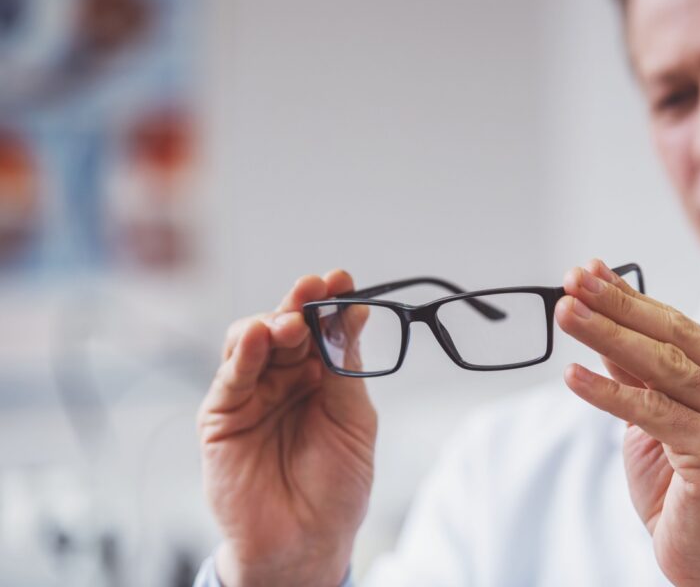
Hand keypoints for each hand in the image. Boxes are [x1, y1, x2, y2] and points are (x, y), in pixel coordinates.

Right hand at [197, 270, 376, 586]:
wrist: (306, 542)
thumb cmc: (336, 486)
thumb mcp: (354, 421)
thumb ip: (346, 368)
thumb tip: (355, 313)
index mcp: (322, 376)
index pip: (324, 327)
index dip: (331, 301)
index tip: (342, 279)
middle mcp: (285, 378)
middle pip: (287, 325)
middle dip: (301, 303)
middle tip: (315, 286)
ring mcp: (252, 394)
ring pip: (252, 341)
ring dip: (272, 322)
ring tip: (292, 319)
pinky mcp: (222, 416)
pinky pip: (230, 376)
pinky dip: (242, 353)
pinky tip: (257, 335)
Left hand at [556, 260, 699, 586]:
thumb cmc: (683, 486)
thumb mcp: (654, 415)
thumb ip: (635, 368)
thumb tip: (600, 310)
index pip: (676, 324)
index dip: (628, 297)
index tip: (588, 273)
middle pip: (671, 336)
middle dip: (616, 306)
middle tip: (572, 283)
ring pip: (663, 367)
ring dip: (607, 336)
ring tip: (567, 315)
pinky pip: (653, 412)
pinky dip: (608, 392)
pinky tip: (574, 375)